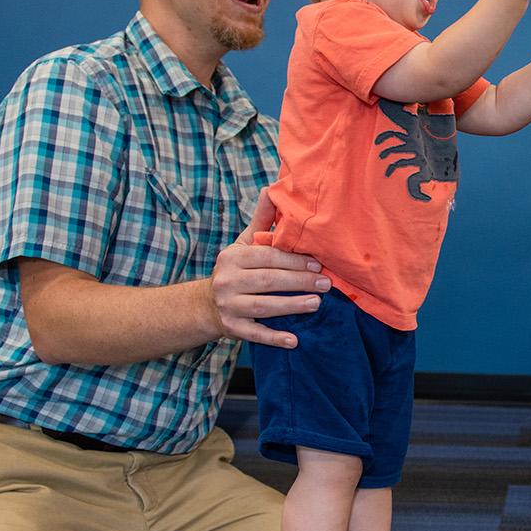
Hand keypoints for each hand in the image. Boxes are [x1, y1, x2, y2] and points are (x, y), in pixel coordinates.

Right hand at [208, 189, 329, 347]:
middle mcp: (226, 281)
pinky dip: (274, 338)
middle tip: (325, 283)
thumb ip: (262, 220)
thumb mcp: (244, 244)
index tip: (317, 262)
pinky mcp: (231, 328)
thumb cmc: (236, 269)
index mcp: (233, 257)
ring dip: (291, 306)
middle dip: (299, 281)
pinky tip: (294, 340)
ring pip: (263, 306)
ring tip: (317, 304)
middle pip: (267, 280)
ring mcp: (227, 306)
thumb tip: (273, 189)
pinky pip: (254, 334)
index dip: (293, 259)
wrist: (205, 304)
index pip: (267, 256)